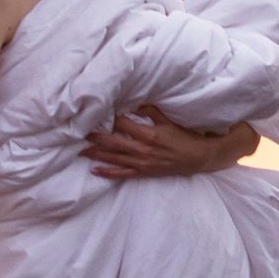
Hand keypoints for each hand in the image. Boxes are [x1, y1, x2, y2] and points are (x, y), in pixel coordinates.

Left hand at [83, 108, 258, 180]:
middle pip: (114, 143)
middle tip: (80, 133)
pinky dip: (108, 172)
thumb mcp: (170, 121)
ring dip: (97, 154)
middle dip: (96, 138)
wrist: (198, 158)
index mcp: (150, 135)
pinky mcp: (144, 173)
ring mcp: (142, 163)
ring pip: (115, 159)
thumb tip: (136, 103)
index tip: (96, 113)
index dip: (109, 120)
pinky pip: (122, 174)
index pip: (124, 125)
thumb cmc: (184, 138)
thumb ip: (152, 112)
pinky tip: (95, 169)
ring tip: (81, 150)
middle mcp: (144, 150)